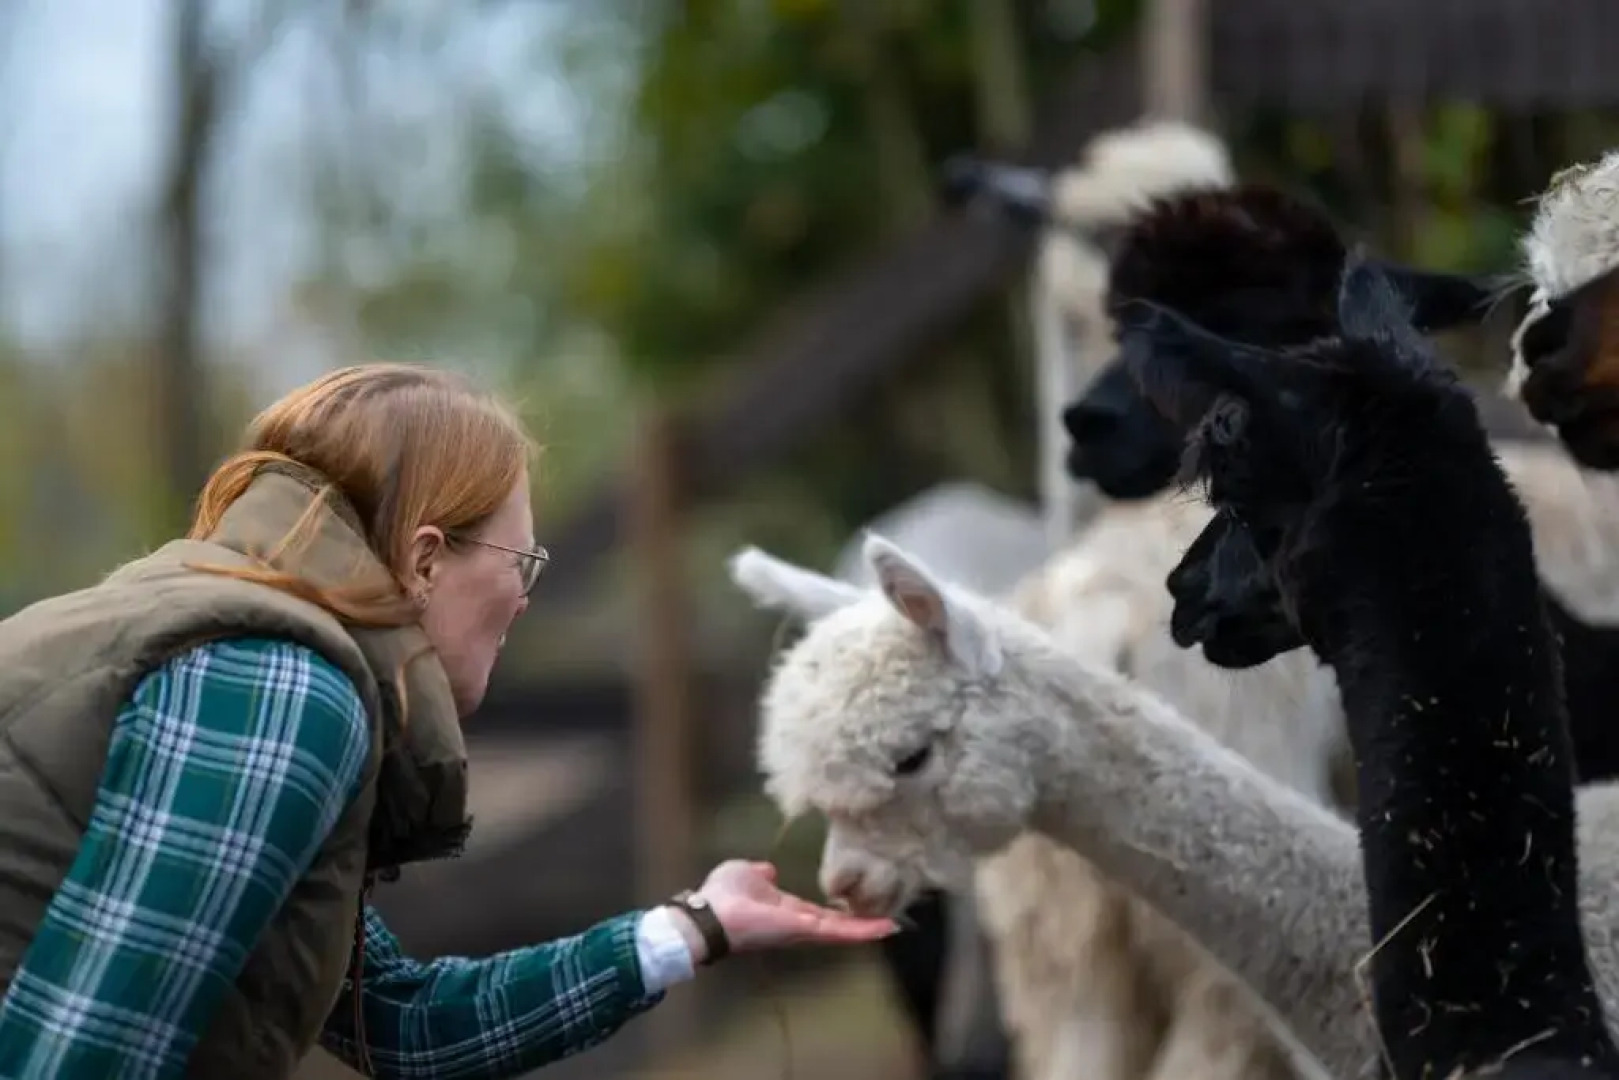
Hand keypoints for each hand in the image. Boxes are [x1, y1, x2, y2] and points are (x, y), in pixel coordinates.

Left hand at [673, 860, 898, 960]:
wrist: (710, 916)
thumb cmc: (723, 894)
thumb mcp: (745, 873)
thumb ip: (760, 873)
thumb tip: (769, 871)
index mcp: (784, 910)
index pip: (817, 912)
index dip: (837, 912)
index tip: (857, 907)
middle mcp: (797, 923)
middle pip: (834, 925)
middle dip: (859, 925)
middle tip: (888, 923)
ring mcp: (802, 928)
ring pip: (840, 930)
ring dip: (866, 929)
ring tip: (892, 927)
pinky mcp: (804, 928)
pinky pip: (836, 930)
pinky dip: (860, 930)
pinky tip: (883, 928)